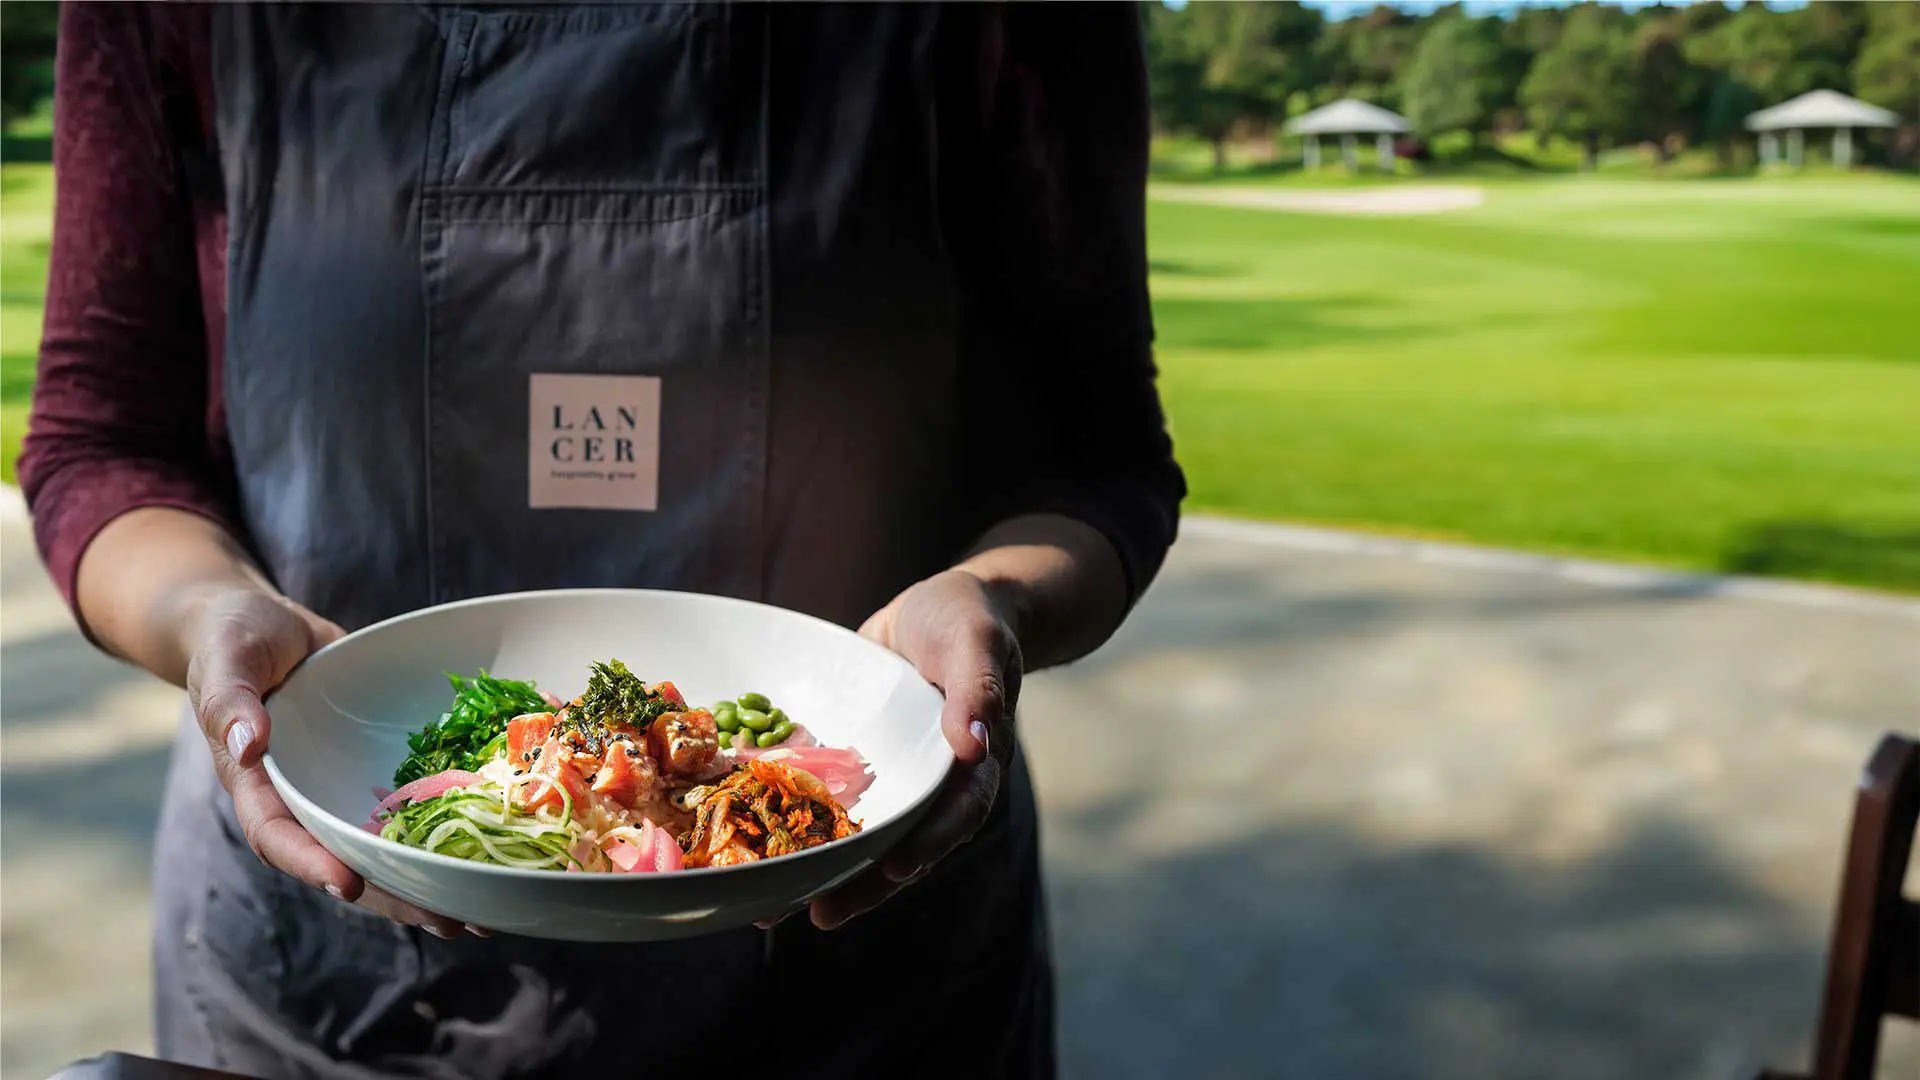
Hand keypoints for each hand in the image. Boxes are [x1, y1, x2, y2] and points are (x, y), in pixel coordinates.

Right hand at [182, 587, 476, 937]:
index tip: (348, 885)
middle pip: (343, 860)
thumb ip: (230, 701)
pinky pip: (406, 811)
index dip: (311, 863)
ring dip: (425, 882)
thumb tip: (249, 746)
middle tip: (447, 919)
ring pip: (380, 848)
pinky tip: (486, 860)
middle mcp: (301, 799)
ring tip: (481, 913)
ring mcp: (338, 790)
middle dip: (392, 895)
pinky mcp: (371, 774)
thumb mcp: (225, 658)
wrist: (266, 627)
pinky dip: (440, 836)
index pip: (277, 836)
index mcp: (255, 783)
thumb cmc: (233, 637)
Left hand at [804, 569, 1021, 929]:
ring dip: (822, 870)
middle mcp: (928, 784)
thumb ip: (978, 687)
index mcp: (972, 764)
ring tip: (773, 907)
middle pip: (902, 843)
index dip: (929, 842)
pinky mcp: (852, 765)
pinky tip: (752, 848)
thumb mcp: (976, 641)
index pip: (957, 813)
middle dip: (863, 882)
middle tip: (822, 913)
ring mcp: (889, 779)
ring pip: (859, 835)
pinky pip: (823, 800)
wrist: (935, 609)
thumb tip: (975, 742)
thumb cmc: (966, 620)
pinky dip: (793, 825)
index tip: (897, 867)